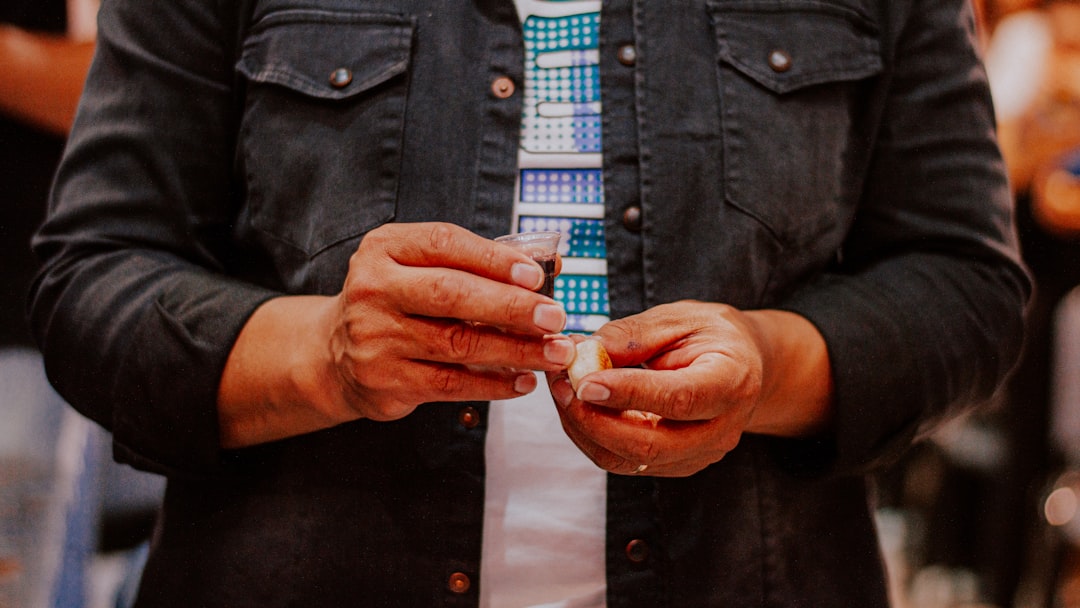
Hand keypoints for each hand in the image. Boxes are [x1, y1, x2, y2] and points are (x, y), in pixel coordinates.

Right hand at [322, 222, 575, 420]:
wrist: (335, 354)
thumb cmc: (395, 302)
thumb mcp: (418, 268)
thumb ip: (473, 263)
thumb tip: (545, 265)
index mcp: (384, 249)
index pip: (444, 244)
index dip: (494, 259)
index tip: (536, 275)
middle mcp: (374, 289)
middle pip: (452, 295)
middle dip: (511, 306)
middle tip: (554, 317)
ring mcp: (376, 337)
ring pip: (458, 344)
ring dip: (516, 350)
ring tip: (553, 352)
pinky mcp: (385, 381)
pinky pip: (451, 383)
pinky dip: (494, 383)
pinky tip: (524, 380)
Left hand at [546, 301, 831, 476]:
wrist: (742, 364)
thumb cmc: (710, 335)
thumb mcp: (678, 318)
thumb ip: (633, 336)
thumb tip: (584, 352)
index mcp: (731, 382)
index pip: (678, 399)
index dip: (628, 394)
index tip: (584, 380)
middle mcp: (721, 429)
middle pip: (650, 444)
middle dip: (594, 419)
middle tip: (561, 385)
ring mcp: (699, 454)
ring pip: (630, 461)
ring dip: (585, 430)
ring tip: (561, 390)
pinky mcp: (676, 464)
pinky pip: (625, 462)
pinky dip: (593, 437)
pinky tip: (577, 406)